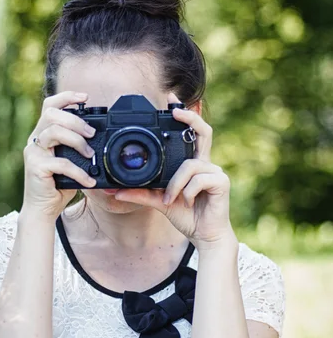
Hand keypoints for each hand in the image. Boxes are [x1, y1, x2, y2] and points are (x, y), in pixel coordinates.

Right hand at [22, 91, 96, 220]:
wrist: (43, 209)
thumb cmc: (58, 185)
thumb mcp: (70, 161)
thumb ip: (77, 147)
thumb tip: (98, 137)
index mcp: (43, 134)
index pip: (50, 106)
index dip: (66, 97)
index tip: (85, 98)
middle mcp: (35, 140)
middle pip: (52, 114)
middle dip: (75, 121)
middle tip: (91, 134)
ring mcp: (33, 153)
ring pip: (54, 132)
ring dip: (77, 141)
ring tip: (89, 154)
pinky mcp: (35, 168)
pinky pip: (61, 163)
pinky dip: (79, 172)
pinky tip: (89, 180)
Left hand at [115, 93, 234, 246]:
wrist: (204, 236)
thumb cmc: (186, 215)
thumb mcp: (159, 202)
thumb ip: (140, 194)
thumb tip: (115, 191)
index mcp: (192, 164)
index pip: (191, 133)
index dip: (185, 115)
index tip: (171, 101)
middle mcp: (205, 163)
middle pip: (203, 130)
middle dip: (190, 116)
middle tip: (175, 110)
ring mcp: (215, 172)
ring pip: (190, 165)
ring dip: (175, 183)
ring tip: (169, 199)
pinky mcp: (221, 182)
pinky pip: (198, 179)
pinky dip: (186, 192)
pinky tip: (186, 203)